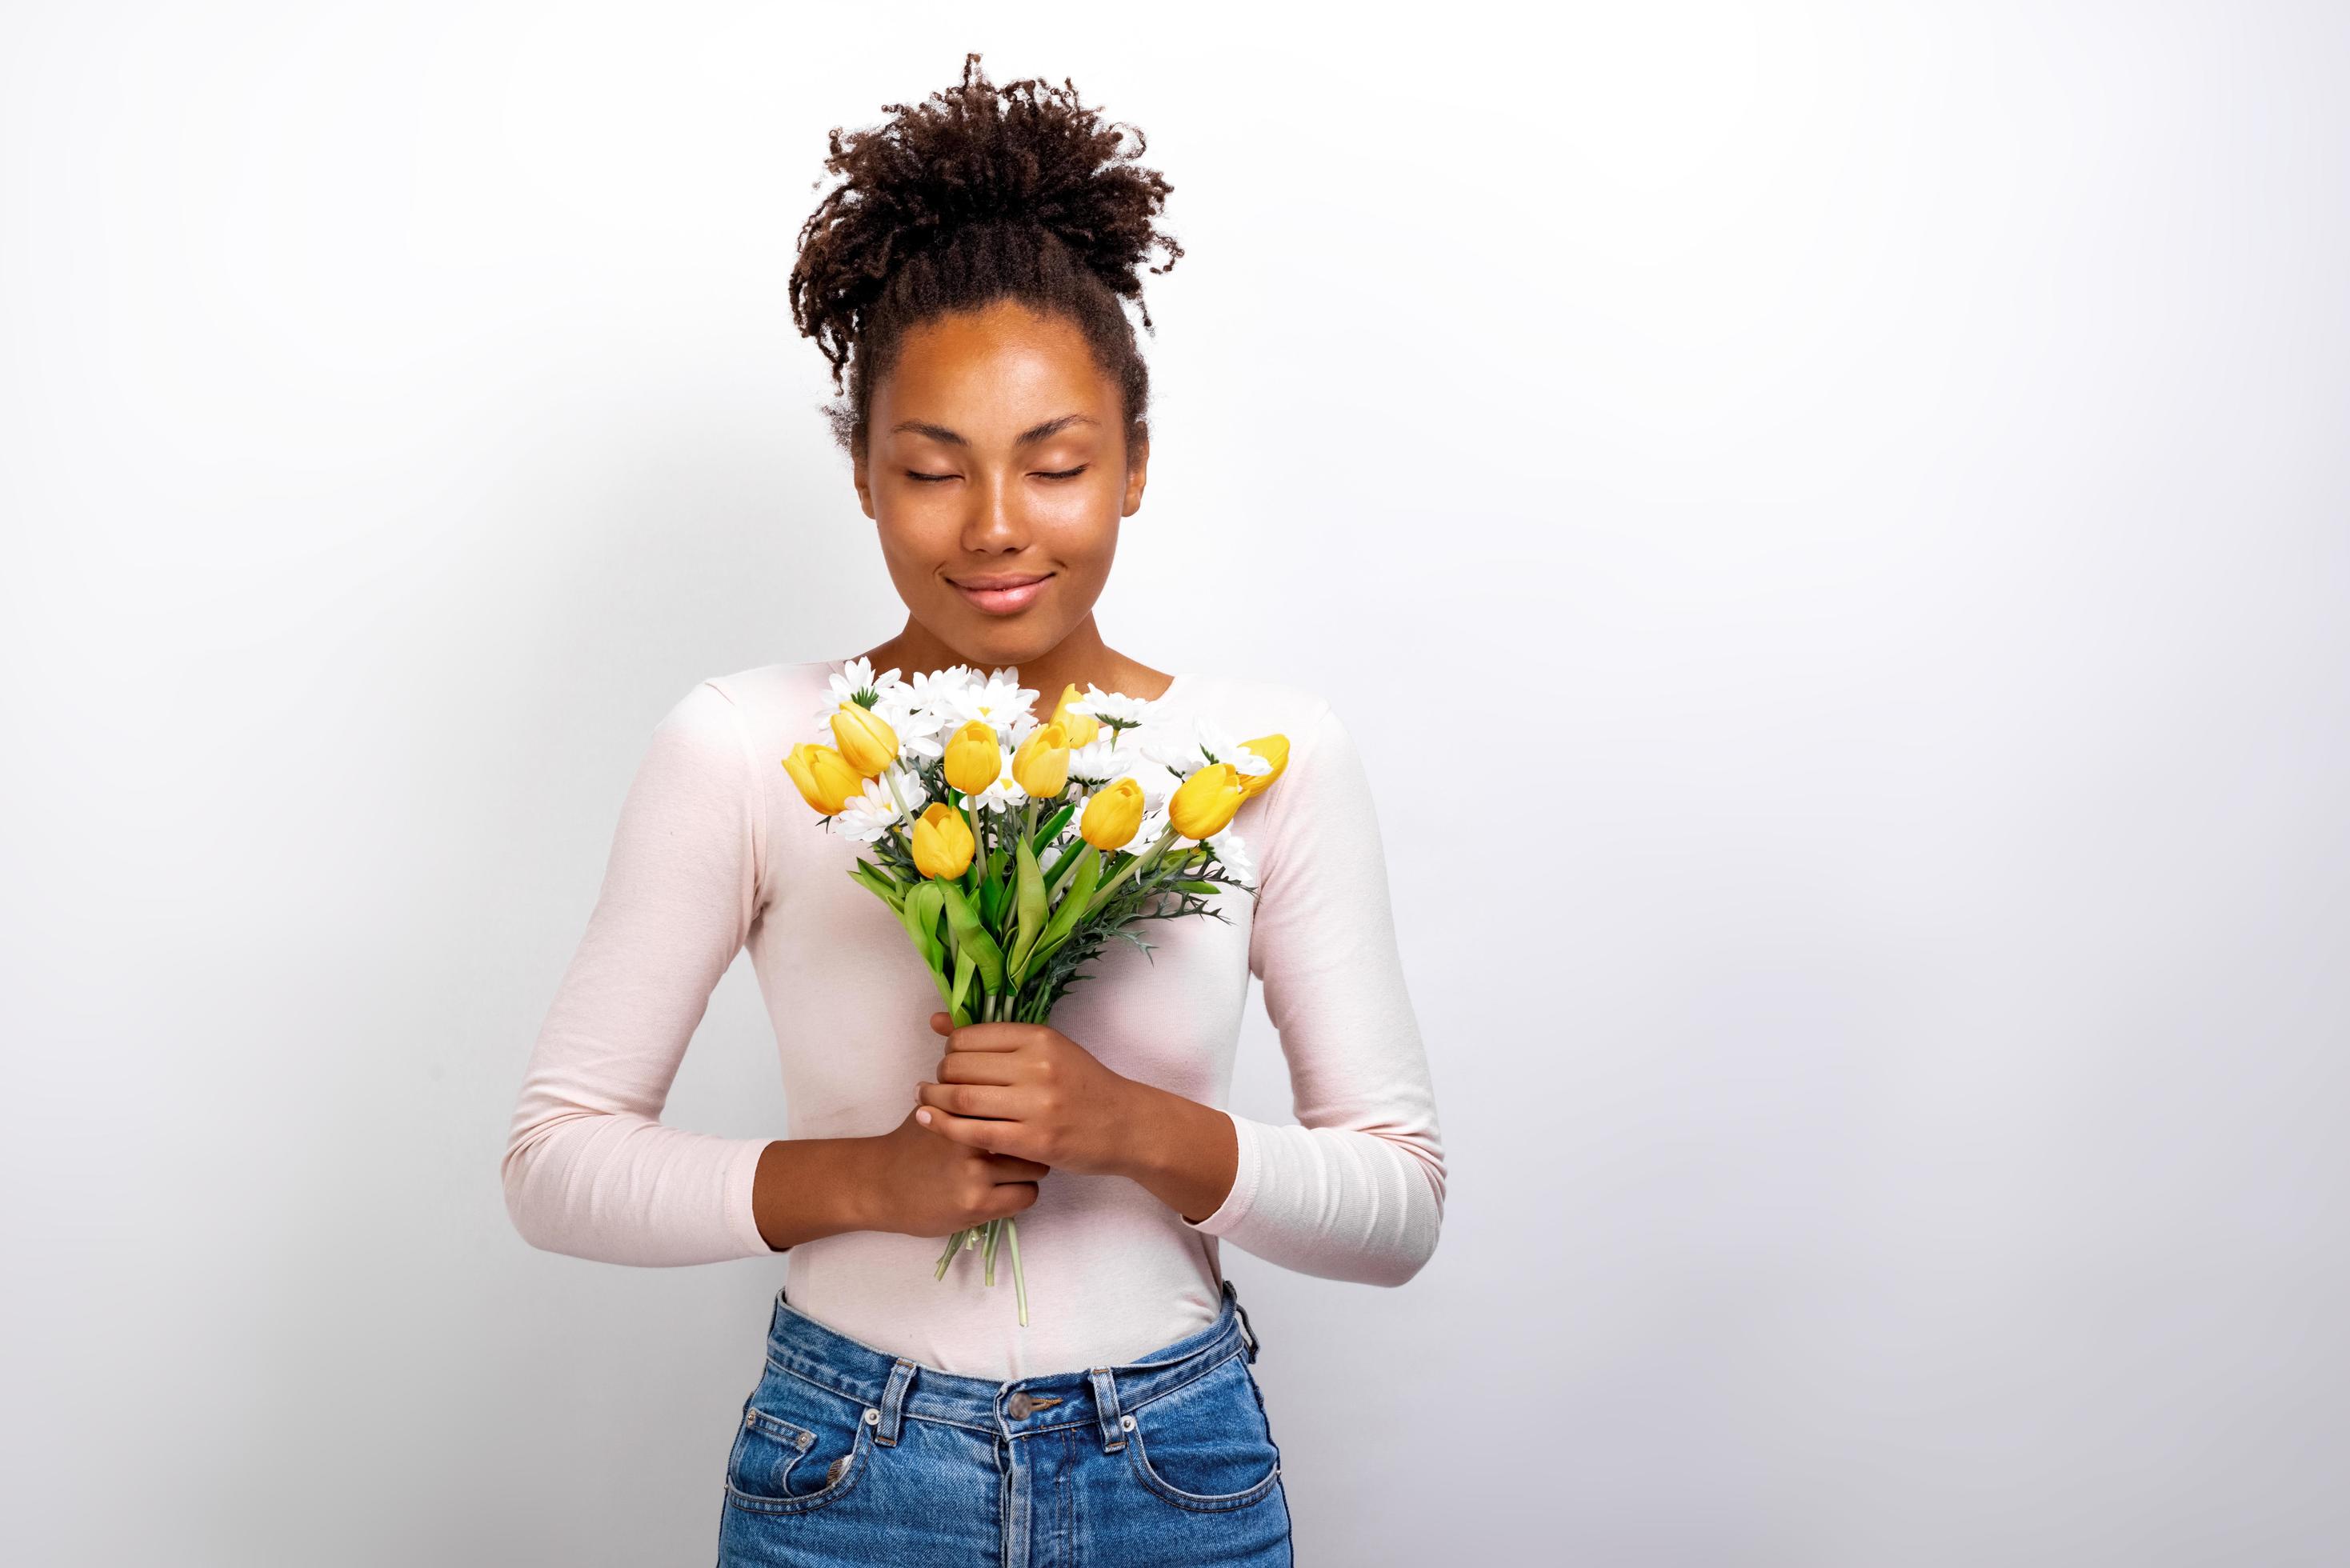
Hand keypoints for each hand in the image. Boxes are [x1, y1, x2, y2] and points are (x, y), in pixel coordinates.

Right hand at [853, 1106, 1048, 1237]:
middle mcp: (970, 1139)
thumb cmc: (911, 1143)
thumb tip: (1008, 1075)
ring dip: (1028, 1170)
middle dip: (1031, 1140)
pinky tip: (1004, 1190)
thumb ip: (966, 1096)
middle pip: (1032, 1134)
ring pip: (1036, 1167)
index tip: (1026, 1116)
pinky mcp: (978, 1205)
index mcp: (962, 1110)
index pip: (1015, 1101)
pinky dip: (1021, 1193)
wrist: (879, 1184)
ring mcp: (975, 1174)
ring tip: (1011, 1170)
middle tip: (1023, 1146)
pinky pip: (1026, 1196)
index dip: (1026, 1109)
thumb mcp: (934, 1108)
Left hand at [913, 1013, 1146, 1177]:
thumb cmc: (1084, 1086)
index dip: (949, 1050)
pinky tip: (930, 1122)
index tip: (949, 1062)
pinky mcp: (1034, 1142)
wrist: (1125, 1125)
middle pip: (960, 1066)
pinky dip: (944, 1127)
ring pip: (961, 1098)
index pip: (970, 1037)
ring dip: (932, 1100)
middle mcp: (1037, 1067)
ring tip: (925, 1102)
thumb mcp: (1048, 1049)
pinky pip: (974, 1132)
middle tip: (934, 1084)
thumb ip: (995, 1038)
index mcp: (1040, 1038)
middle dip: (938, 1076)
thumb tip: (936, 1022)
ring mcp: (1036, 1106)